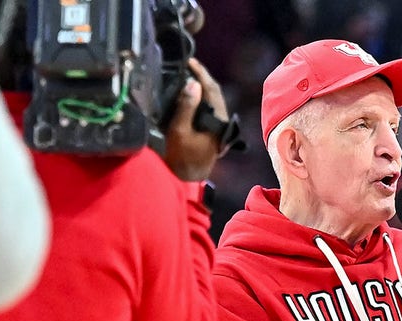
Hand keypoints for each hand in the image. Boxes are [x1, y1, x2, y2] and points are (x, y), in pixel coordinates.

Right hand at [163, 58, 228, 180]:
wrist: (188, 179)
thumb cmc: (183, 157)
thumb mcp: (180, 131)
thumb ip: (186, 107)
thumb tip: (193, 84)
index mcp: (217, 120)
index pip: (211, 89)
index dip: (201, 72)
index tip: (190, 61)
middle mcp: (221, 121)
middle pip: (214, 92)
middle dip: (202, 77)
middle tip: (187, 65)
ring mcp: (218, 126)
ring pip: (212, 99)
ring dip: (201, 86)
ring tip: (187, 75)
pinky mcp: (213, 130)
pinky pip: (208, 107)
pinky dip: (200, 97)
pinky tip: (190, 93)